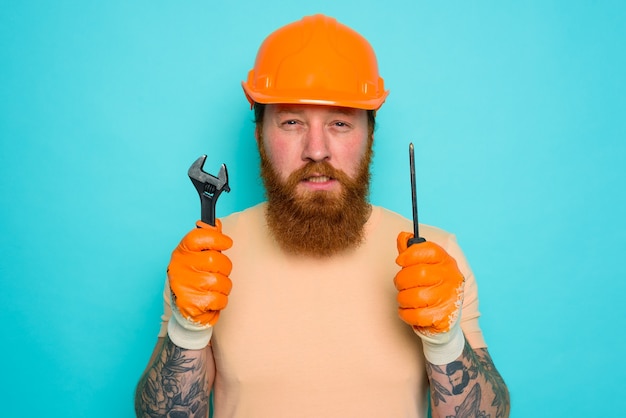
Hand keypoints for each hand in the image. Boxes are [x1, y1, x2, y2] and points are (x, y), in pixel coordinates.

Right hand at [166, 219, 232, 348]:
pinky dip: (220, 301)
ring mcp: (185, 285)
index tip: (227, 242)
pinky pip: (220, 299)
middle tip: (218, 272)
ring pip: (221, 281)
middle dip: (224, 268)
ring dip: (223, 287)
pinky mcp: (192, 304)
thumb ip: (208, 238)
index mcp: (182, 251)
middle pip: (216, 260)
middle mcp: (180, 266)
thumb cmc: (195, 276)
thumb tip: (216, 223)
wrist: (184, 306)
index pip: (198, 237)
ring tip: (213, 288)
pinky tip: (211, 299)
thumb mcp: (197, 254)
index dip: (217, 238)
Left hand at [394, 232, 464, 363]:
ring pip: (414, 296)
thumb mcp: (423, 265)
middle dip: (401, 280)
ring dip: (402, 298)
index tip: (400, 260)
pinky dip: (405, 313)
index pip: (428, 250)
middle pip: (417, 273)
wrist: (445, 316)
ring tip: (405, 298)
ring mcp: (449, 297)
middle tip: (401, 284)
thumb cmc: (430, 286)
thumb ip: (411, 251)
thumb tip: (403, 237)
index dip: (409, 254)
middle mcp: (451, 277)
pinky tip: (408, 310)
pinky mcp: (443, 316)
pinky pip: (415, 315)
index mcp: (446, 261)